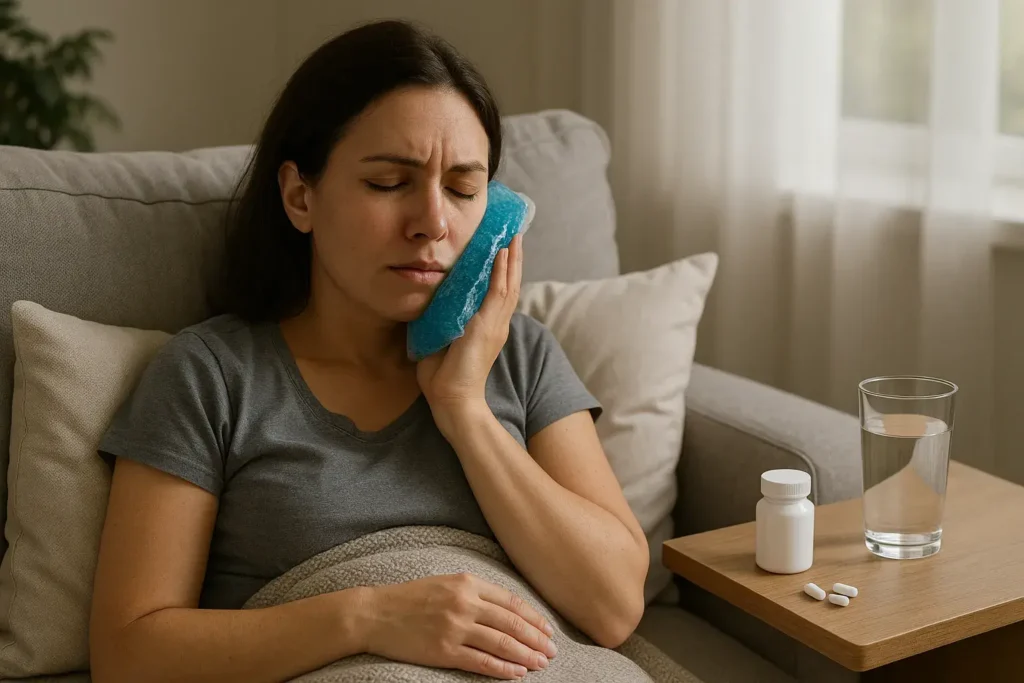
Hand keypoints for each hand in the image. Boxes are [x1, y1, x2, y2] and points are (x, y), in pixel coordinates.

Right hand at [364, 572, 557, 679]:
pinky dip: (502, 668)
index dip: (533, 617)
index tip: (548, 629)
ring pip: (501, 642)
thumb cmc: (410, 598)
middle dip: (536, 638)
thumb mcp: (446, 583)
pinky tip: (517, 673)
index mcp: (467, 583)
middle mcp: (464, 603)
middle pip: (511, 622)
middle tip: (552, 650)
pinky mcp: (443, 650)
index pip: (511, 601)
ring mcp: (454, 627)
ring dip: (525, 654)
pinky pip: (481, 661)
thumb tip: (508, 610)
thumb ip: (475, 592)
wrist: (374, 614)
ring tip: (541, 663)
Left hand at [417, 234, 522, 426]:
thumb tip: (424, 304)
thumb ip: (438, 321)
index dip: (503, 271)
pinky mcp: (489, 326)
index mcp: (488, 328)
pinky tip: (503, 254)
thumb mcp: (440, 340)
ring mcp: (496, 324)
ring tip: (514, 237)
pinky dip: (502, 271)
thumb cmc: (443, 378)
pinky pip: (499, 292)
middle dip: (513, 259)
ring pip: (509, 284)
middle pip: (510, 284)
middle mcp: (497, 324)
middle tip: (515, 235)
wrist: (452, 400)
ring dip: (512, 259)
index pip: (499, 293)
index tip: (502, 250)